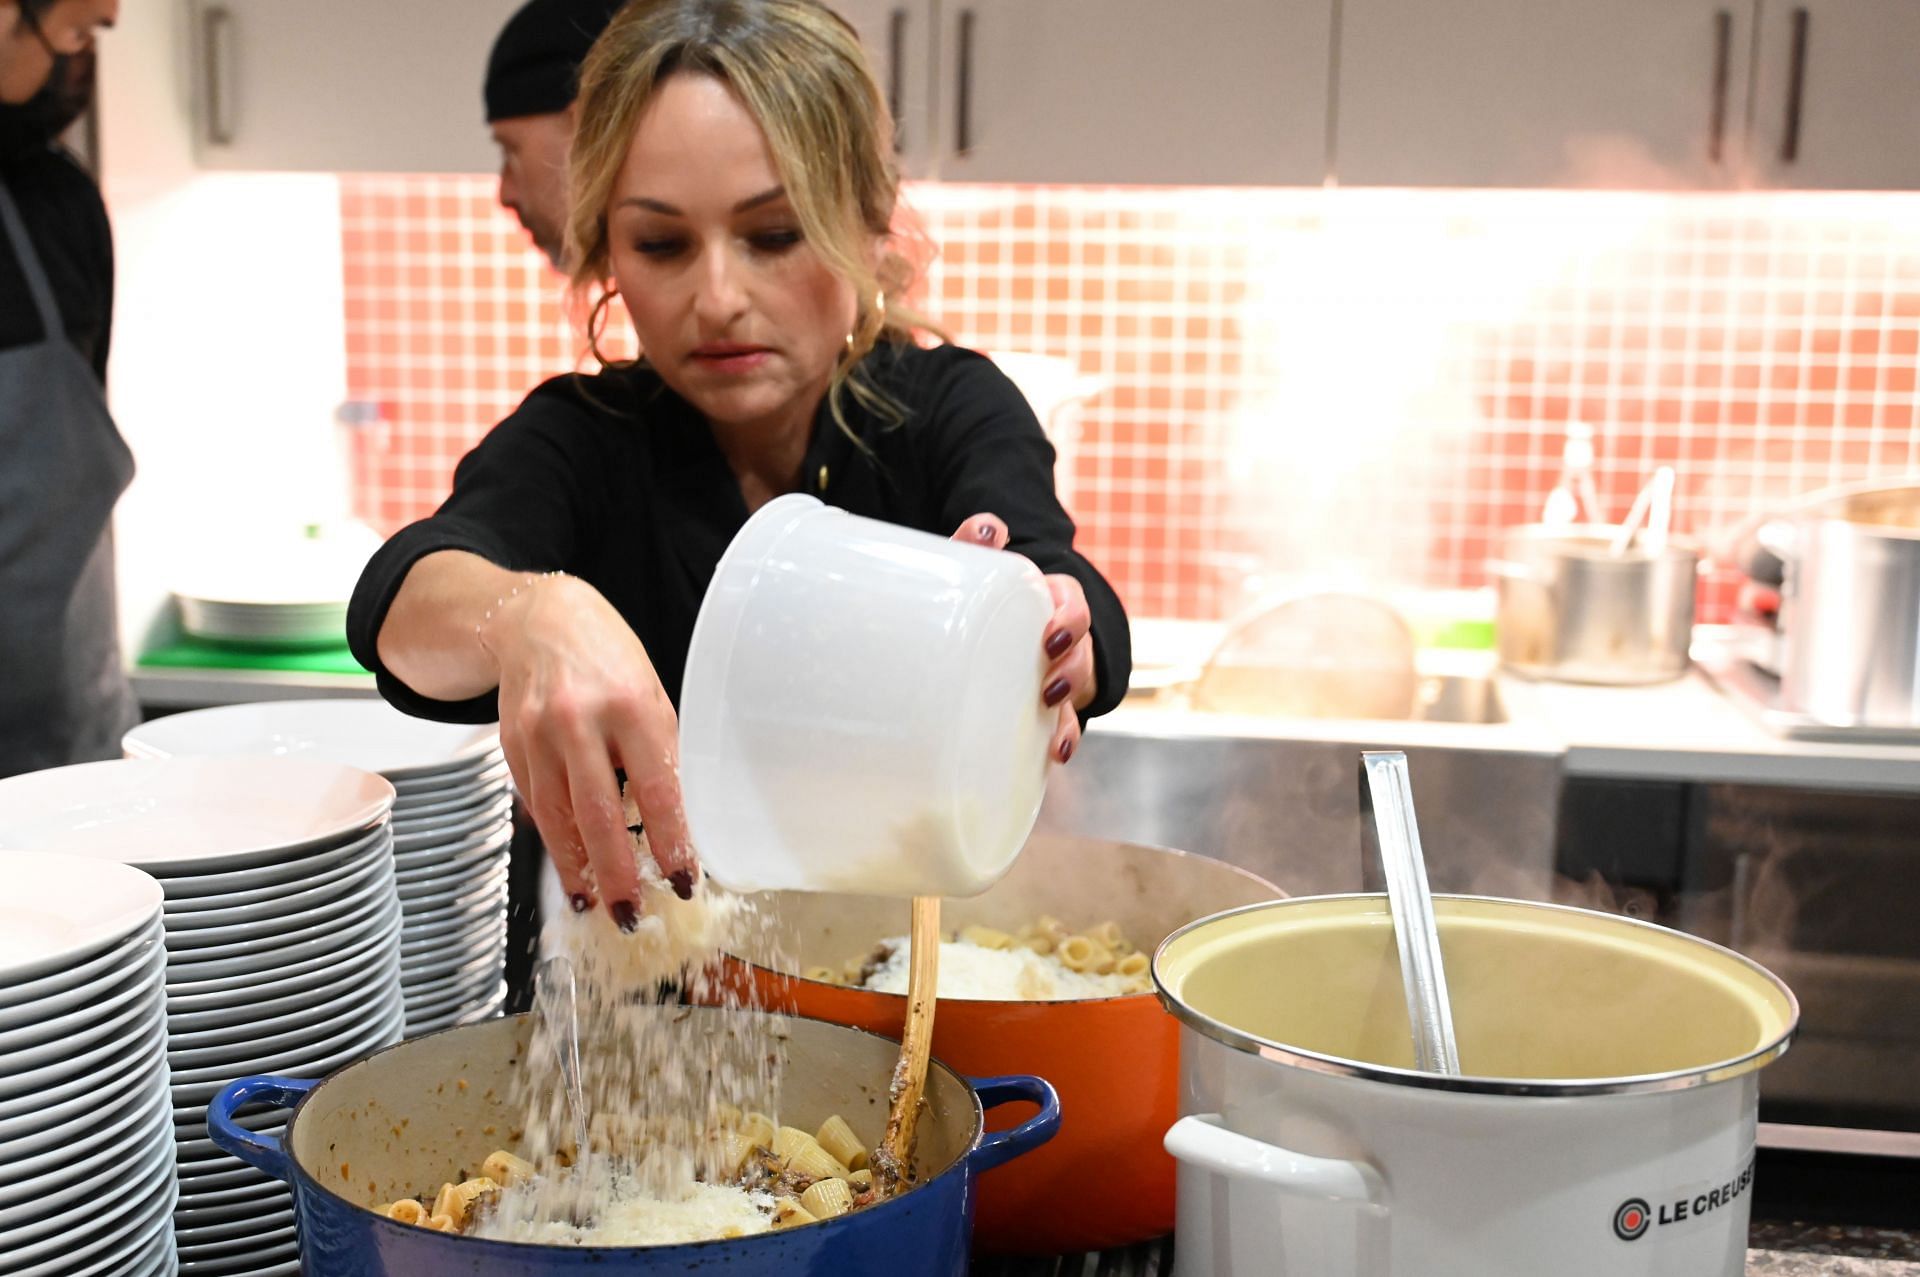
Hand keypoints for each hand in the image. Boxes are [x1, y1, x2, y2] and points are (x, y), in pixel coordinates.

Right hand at [480, 574, 698, 929]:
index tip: (682, 879)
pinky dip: (555, 839)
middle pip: (598, 812)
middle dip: (616, 872)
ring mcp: (538, 733)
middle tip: (630, 914)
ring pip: (559, 817)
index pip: (657, 787)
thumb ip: (658, 754)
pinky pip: (537, 804)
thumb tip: (674, 824)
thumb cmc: (608, 661)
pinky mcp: (510, 745)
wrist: (538, 620)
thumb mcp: (650, 695)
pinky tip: (571, 866)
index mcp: (632, 705)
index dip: (671, 841)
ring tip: (596, 903)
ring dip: (579, 869)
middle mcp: (580, 719)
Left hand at [952, 514, 1096, 764]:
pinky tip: (1056, 754)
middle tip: (1048, 686)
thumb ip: (974, 545)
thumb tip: (989, 531)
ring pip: (1078, 690)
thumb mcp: (977, 572)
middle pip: (1081, 652)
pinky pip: (1064, 724)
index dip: (1070, 620)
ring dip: (1070, 710)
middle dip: (1072, 670)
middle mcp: (1062, 637)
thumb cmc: (984, 597)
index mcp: (1049, 600)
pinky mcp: (1050, 705)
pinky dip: (1063, 739)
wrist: (983, 632)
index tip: (1051, 639)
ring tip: (1053, 729)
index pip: (1072, 604)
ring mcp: (1059, 672)